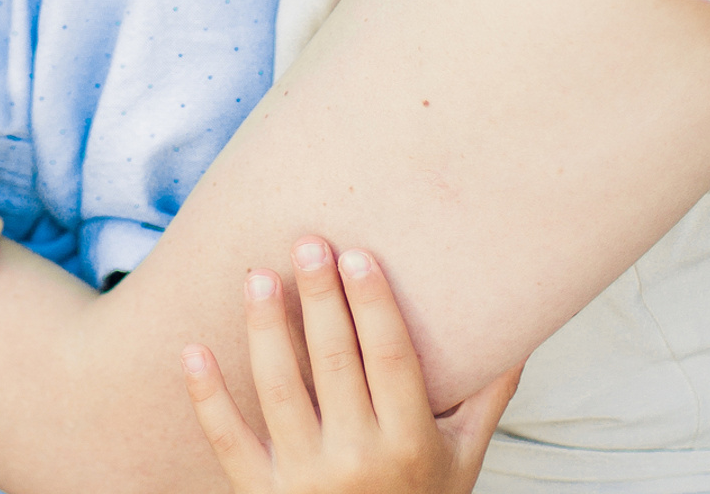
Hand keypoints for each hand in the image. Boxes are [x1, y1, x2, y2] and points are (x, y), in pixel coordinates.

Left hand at [182, 239, 521, 493]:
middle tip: (307, 240)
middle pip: (335, 364)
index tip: (358, 253)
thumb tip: (516, 333)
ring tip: (258, 275)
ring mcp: (306, 481)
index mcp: (410, 444)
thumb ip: (486, 398)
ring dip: (266, 330)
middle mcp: (359, 462)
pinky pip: (228, 442)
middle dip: (321, 299)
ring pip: (280, 392)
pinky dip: (208, 397)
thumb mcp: (463, 462)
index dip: (375, 306)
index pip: (392, 361)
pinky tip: (193, 348)